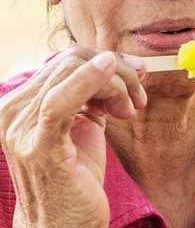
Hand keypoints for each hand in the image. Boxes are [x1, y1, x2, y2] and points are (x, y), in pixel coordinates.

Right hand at [0, 47, 146, 227]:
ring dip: (115, 84)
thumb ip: (95, 93)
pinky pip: (61, 100)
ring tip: (130, 109)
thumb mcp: (84, 125)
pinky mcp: (37, 145)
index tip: (135, 75)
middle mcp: (14, 110)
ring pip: (72, 73)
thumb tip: (122, 62)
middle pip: (70, 61)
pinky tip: (114, 82)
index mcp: (23, 103)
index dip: (105, 61)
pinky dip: (89, 81)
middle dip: (115, 71)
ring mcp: (21, 127)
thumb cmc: (74, 178)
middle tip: (137, 96)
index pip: (66, 60)